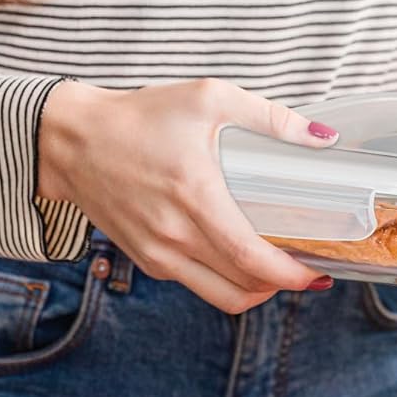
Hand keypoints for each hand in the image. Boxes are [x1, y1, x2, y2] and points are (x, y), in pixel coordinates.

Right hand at [37, 77, 336, 313]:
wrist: (73, 141)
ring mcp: (159, 254)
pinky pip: (197, 283)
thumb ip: (270, 118)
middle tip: (305, 271)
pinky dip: (224, 279)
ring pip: (221, 297)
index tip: (314, 273)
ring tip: (275, 273)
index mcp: (195, 197)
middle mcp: (175, 236)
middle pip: (242, 287)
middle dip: (281, 286)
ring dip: (255, 292)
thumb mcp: (208, 99)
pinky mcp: (148, 261)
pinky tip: (236, 257)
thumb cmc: (140, 117)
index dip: (289, 276)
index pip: (250, 258)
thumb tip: (323, 138)